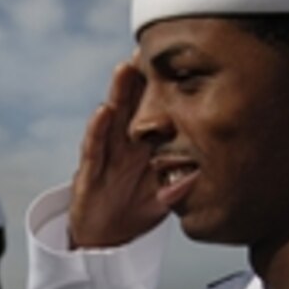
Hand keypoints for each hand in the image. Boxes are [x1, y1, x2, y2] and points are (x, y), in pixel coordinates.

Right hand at [70, 55, 167, 247]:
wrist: (104, 240)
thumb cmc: (134, 213)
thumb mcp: (162, 200)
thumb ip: (177, 190)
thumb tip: (199, 178)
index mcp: (145, 147)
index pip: (155, 111)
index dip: (164, 89)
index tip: (179, 62)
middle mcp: (124, 144)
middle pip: (133, 105)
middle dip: (139, 78)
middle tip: (148, 48)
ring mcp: (105, 155)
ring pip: (112, 118)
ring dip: (118, 93)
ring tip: (125, 68)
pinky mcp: (88, 171)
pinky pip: (93, 148)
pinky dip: (97, 129)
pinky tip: (103, 112)